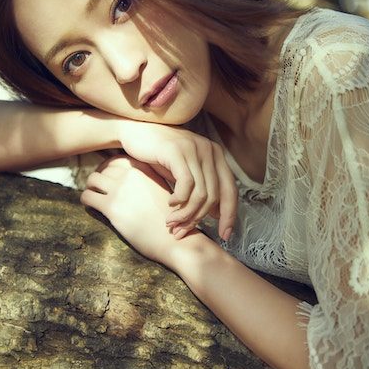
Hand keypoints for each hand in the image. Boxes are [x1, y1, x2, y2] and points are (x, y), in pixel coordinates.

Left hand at [80, 155, 193, 267]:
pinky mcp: (112, 207)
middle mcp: (132, 175)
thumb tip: (129, 180)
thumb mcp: (161, 190)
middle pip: (104, 167)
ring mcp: (121, 190)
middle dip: (100, 177)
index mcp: (145, 169)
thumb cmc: (170, 219)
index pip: (118, 159)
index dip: (110, 167)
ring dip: (90, 187)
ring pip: (92, 179)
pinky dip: (86, 201)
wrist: (176, 240)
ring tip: (93, 196)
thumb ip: (146, 181)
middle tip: (98, 188)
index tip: (108, 177)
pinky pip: (87, 196)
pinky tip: (91, 207)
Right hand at [117, 121, 237, 240]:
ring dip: (186, 214)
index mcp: (216, 156)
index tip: (224, 235)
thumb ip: (201, 188)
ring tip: (171, 222)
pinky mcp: (178, 151)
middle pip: (215, 196)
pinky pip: (186, 185)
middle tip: (181, 231)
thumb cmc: (159, 155)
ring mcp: (195, 149)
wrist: (136, 132)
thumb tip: (216, 214)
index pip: (231, 191)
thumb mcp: (185, 172)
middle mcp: (210, 151)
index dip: (230, 215)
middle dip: (199, 219)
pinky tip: (168, 204)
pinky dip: (179, 200)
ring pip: (200, 194)